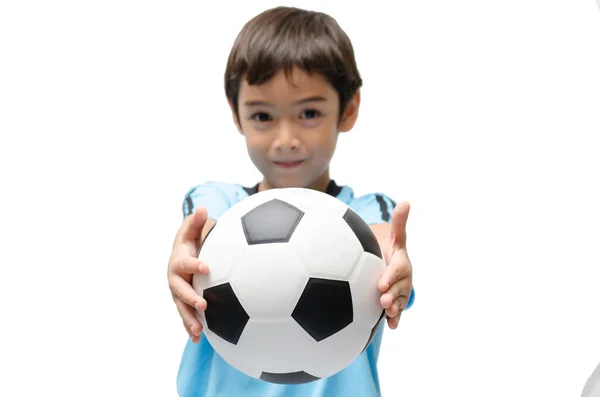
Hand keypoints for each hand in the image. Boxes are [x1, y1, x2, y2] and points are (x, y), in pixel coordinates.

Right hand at [167, 206, 210, 342]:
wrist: (181, 256)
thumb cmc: (190, 241)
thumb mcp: (192, 230)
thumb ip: (197, 222)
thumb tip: (203, 208)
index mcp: (178, 261)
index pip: (185, 263)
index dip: (194, 265)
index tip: (206, 266)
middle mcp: (175, 279)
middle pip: (179, 291)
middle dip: (189, 298)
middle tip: (203, 305)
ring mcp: (178, 293)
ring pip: (181, 308)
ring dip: (189, 320)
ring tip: (199, 332)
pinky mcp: (184, 304)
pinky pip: (186, 318)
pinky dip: (190, 329)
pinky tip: (199, 342)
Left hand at [378, 201, 412, 328]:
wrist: (395, 267)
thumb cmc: (391, 250)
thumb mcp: (395, 237)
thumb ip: (399, 223)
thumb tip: (406, 201)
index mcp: (402, 264)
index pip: (397, 270)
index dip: (391, 276)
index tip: (382, 283)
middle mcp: (404, 279)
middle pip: (399, 288)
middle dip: (392, 294)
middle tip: (382, 300)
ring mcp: (401, 293)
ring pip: (399, 302)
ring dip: (394, 309)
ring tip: (387, 314)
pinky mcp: (397, 303)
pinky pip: (397, 312)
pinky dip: (395, 320)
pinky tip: (391, 326)